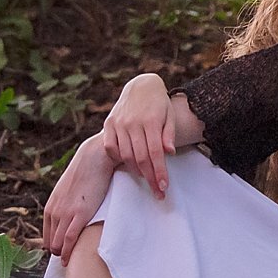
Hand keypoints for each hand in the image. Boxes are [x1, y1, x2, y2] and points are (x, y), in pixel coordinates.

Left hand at [42, 137, 115, 261]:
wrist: (94, 158)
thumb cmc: (86, 172)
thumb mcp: (68, 190)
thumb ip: (65, 203)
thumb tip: (70, 212)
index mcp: (51, 207)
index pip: (46, 235)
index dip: (53, 246)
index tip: (61, 253)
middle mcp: (54, 212)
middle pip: (50, 242)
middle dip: (57, 253)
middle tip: (68, 259)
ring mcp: (65, 214)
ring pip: (58, 244)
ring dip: (62, 255)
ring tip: (70, 262)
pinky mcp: (79, 214)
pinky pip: (69, 240)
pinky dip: (67, 252)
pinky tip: (69, 260)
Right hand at [102, 71, 177, 196]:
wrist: (141, 85)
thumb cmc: (159, 103)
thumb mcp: (169, 115)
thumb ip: (169, 134)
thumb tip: (169, 152)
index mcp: (151, 120)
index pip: (155, 152)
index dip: (159, 171)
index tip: (164, 186)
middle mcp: (133, 123)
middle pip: (141, 157)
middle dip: (150, 177)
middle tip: (157, 192)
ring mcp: (119, 124)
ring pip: (125, 155)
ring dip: (136, 171)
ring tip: (146, 178)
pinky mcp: (109, 124)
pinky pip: (111, 147)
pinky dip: (118, 159)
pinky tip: (128, 164)